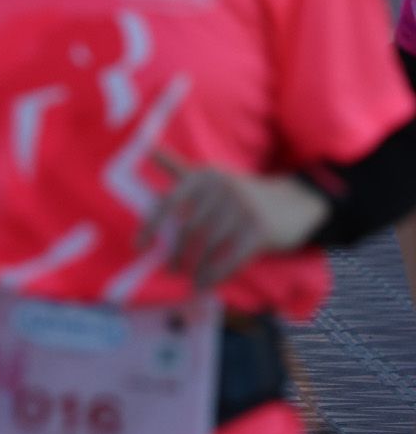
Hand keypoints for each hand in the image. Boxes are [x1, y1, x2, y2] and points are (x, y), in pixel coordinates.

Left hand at [137, 153, 330, 287]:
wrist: (295, 202)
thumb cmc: (240, 193)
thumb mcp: (211, 176)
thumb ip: (178, 167)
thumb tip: (146, 148)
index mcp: (204, 176)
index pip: (169, 202)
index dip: (151, 226)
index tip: (138, 246)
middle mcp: (222, 189)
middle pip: (188, 229)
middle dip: (175, 252)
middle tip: (169, 269)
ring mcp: (243, 209)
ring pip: (208, 246)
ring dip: (196, 267)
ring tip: (189, 277)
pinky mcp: (261, 230)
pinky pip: (231, 259)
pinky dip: (215, 275)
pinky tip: (206, 284)